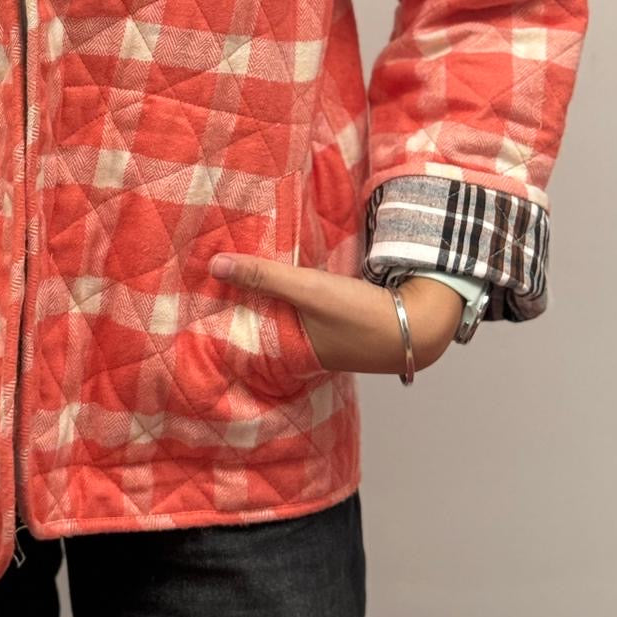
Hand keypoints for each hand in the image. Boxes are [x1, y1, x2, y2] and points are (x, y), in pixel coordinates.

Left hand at [208, 254, 463, 375]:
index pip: (245, 335)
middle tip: (208, 284)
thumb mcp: (307, 290)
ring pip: (286, 314)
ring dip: (269, 298)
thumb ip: (264, 276)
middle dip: (242, 306)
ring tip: (239, 274)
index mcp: (291, 351)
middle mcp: (304, 349)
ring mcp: (325, 337)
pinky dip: (294, 294)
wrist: (421, 321)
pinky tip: (287, 276)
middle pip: (264, 323)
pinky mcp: (342, 321)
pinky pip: (306, 307)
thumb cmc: (360, 315)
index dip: (222, 319)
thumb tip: (213, 264)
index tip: (195, 301)